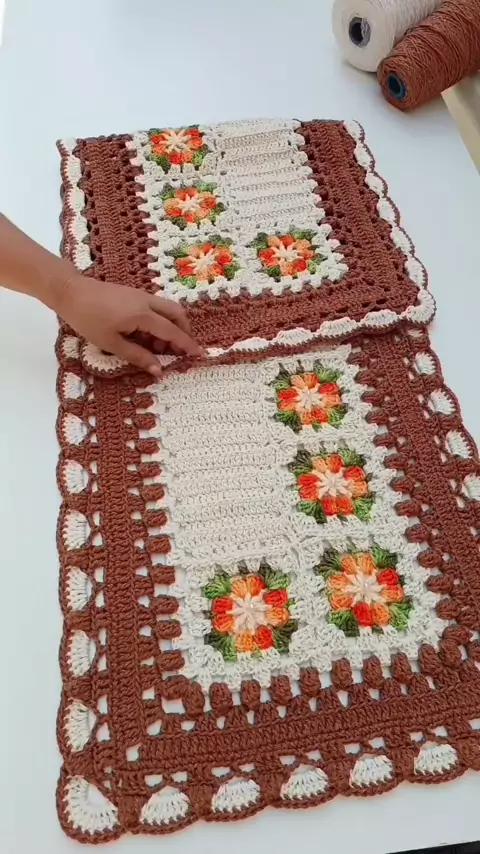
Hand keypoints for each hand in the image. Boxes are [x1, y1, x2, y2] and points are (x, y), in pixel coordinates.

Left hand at [56, 276, 202, 375]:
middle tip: (178, 351)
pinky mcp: (134, 294)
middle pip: (178, 314)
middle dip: (184, 332)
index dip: (187, 344)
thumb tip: (158, 370)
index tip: (200, 354)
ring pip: (168, 309)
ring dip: (170, 327)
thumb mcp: (112, 343)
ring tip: (157, 348)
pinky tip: (145, 336)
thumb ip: (138, 357)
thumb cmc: (88, 319)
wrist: (70, 292)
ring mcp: (141, 295)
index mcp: (143, 315)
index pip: (172, 332)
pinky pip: (156, 308)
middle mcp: (148, 302)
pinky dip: (159, 321)